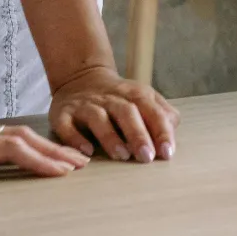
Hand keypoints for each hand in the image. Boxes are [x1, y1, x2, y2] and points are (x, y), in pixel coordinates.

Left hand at [0, 122, 87, 184]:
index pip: (9, 151)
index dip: (38, 161)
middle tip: (79, 162)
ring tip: (64, 154)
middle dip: (52, 150)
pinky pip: (1, 137)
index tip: (62, 171)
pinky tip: (27, 146)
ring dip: (41, 145)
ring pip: (12, 134)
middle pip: (19, 139)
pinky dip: (24, 142)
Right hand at [49, 67, 178, 163]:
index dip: (161, 131)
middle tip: (146, 157)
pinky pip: (67, 126)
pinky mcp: (63, 115)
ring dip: (111, 137)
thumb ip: (160, 113)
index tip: (167, 153)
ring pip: (99, 118)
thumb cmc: (119, 98)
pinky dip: (76, 139)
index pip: (152, 110)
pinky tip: (86, 152)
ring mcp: (86, 105)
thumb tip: (172, 130)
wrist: (81, 78)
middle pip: (127, 112)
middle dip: (138, 135)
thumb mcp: (143, 99)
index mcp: (135, 94)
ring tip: (122, 155)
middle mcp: (111, 98)